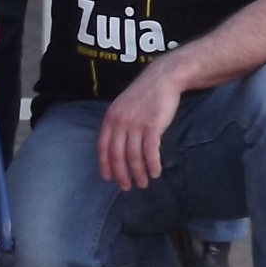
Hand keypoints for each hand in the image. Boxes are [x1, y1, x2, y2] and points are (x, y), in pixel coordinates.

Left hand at [97, 67, 181, 189]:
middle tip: (126, 187)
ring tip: (143, 183)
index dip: (105, 164)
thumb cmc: (144, 94)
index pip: (103, 146)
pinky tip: (156, 173)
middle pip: (117, 155)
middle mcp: (120, 122)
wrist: (162, 79)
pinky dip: (152, 165)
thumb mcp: (123, 106)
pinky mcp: (152, 126)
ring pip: (134, 156)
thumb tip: (116, 144)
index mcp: (110, 118)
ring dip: (138, 173)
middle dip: (121, 174)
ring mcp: (135, 124)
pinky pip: (150, 151)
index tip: (108, 178)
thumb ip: (118, 123)